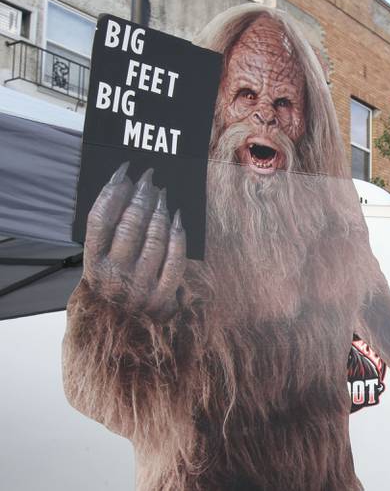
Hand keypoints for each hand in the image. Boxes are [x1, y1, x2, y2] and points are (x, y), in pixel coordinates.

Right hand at [83, 163, 185, 315]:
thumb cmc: (109, 294)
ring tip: (163, 194)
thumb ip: (106, 238)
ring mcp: (139, 289)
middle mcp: (113, 278)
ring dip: (160, 211)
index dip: (113, 191)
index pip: (100, 219)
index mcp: (90, 266)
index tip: (125, 172)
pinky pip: (174, 260)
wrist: (117, 338)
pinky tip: (178, 219)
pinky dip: (177, 237)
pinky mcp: (161, 299)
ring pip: (154, 238)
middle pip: (129, 225)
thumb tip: (123, 193)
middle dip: (141, 196)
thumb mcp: (97, 268)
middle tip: (150, 178)